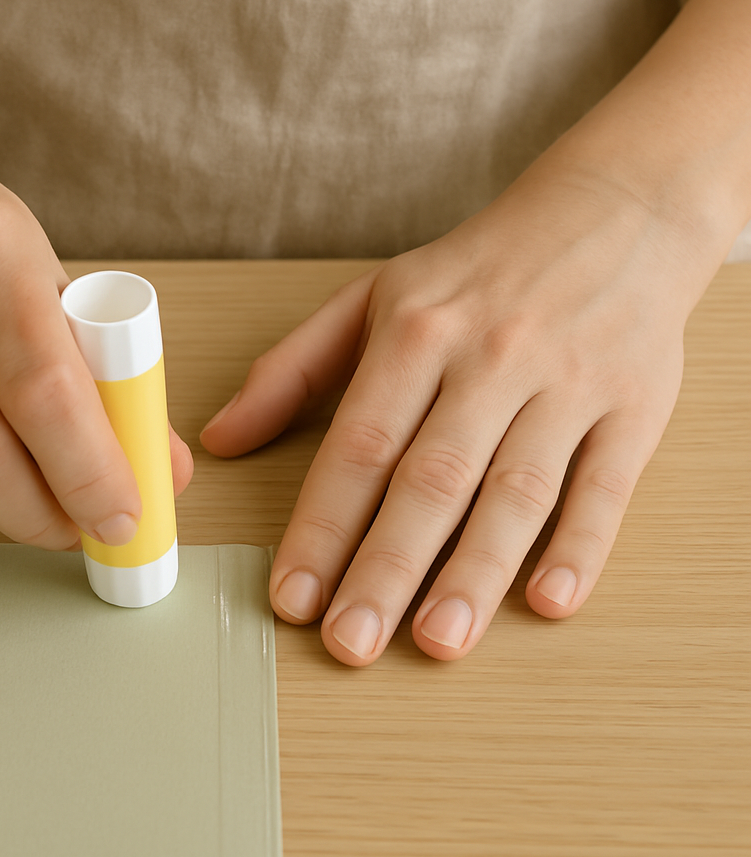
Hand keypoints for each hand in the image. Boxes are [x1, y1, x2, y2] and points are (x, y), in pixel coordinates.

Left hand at [201, 161, 704, 662]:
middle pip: (432, 478)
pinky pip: (606, 484)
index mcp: (416, 332)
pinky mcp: (633, 407)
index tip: (292, 595)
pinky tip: (549, 601)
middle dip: (386, 568)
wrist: (612, 212)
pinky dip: (581, 545)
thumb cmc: (477, 269)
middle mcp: (490, 359)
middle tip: (350, 643)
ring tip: (436, 642)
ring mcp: (567, 384)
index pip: (359, 444)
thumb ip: (292, 369)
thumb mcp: (372, 297)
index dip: (322, 526)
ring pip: (515, 490)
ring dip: (474, 572)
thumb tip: (222, 438)